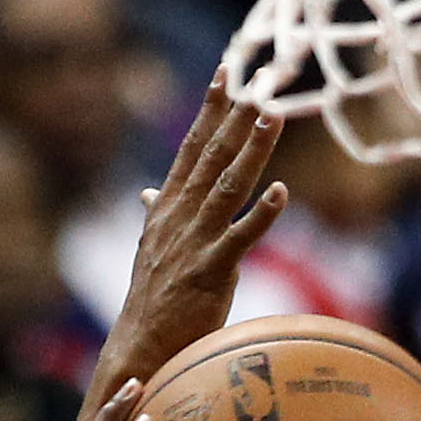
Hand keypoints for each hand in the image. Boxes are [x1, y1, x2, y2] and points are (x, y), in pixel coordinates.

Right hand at [99, 75, 289, 393]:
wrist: (139, 347)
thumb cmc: (153, 302)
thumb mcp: (153, 250)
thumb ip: (156, 216)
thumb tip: (149, 192)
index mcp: (168, 208)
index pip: (191, 148)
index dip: (210, 110)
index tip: (226, 73)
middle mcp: (179, 217)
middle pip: (212, 156)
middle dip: (235, 116)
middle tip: (260, 80)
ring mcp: (195, 242)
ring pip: (228, 186)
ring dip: (252, 149)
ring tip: (273, 116)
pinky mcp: (210, 272)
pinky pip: (240, 237)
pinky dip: (262, 214)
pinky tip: (281, 191)